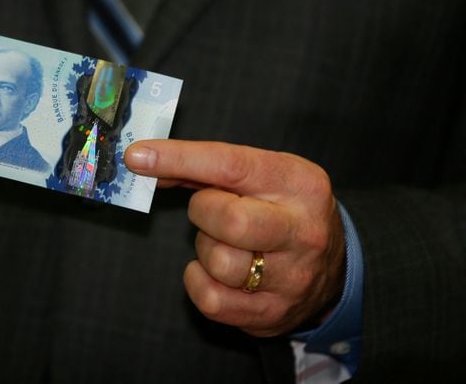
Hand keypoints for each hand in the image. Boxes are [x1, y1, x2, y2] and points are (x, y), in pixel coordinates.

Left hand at [125, 140, 345, 336]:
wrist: (333, 267)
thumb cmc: (281, 210)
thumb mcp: (260, 177)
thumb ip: (204, 169)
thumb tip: (145, 162)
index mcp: (298, 184)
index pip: (230, 165)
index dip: (178, 158)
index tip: (137, 156)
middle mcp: (302, 230)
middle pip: (229, 220)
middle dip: (203, 212)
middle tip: (209, 211)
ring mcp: (292, 277)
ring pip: (219, 262)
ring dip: (205, 249)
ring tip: (223, 243)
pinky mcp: (272, 314)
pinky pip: (211, 301)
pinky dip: (199, 282)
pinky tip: (215, 272)